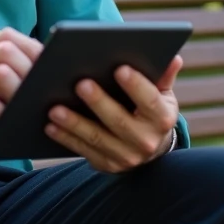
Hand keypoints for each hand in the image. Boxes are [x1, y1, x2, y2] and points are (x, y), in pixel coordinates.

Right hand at [0, 28, 42, 160]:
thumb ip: (0, 75)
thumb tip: (42, 73)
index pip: (7, 36)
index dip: (33, 49)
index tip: (49, 67)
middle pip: (8, 51)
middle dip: (31, 71)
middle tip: (40, 93)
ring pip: (2, 73)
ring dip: (20, 93)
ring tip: (24, 108)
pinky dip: (4, 114)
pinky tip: (7, 123)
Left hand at [45, 55, 183, 172]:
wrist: (149, 147)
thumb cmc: (150, 108)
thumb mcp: (162, 93)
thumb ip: (163, 76)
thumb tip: (174, 58)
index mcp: (162, 119)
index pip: (150, 101)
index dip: (136, 86)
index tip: (120, 68)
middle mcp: (146, 141)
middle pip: (119, 121)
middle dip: (99, 102)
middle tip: (80, 83)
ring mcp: (126, 157)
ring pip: (97, 138)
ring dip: (74, 124)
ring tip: (54, 108)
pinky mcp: (107, 165)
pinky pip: (84, 151)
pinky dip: (66, 139)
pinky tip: (50, 126)